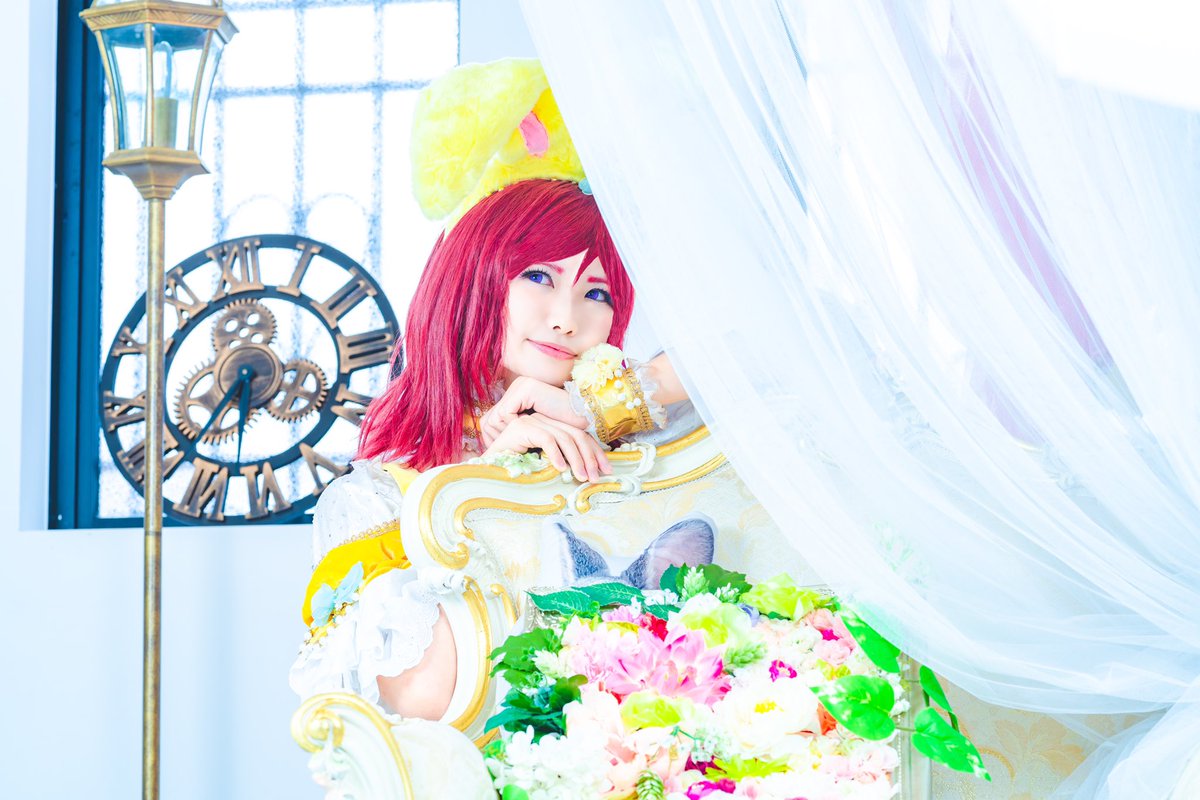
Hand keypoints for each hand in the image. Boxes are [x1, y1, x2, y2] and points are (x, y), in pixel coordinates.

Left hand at [478, 376, 588, 449]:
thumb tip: (495, 442)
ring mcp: (521, 386)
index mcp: (518, 394)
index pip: (491, 419)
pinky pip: (505, 415)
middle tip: (504, 450)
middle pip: (489, 419)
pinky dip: (511, 428)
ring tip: (514, 444)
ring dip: (504, 434)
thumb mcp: (537, 428)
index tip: (502, 452)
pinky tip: (523, 434)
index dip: (493, 438)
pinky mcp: (526, 389)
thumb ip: (519, 430)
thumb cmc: (566, 429)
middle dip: (493, 438)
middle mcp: (518, 386)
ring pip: (494, 418)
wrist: (586, 418)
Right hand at [482, 412, 610, 482]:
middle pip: (575, 434)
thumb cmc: (517, 472)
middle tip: (596, 477)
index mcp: (551, 426)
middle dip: (590, 456)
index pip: (579, 435)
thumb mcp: (547, 465)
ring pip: (563, 437)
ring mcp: (531, 421)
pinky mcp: (521, 427)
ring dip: (576, 459)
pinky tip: (560, 470)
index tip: (606, 469)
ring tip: (581, 477)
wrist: (488, 471)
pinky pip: (546, 439)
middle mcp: (543, 419)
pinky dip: (556, 455)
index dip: (595, 451)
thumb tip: (591, 471)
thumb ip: (564, 461)